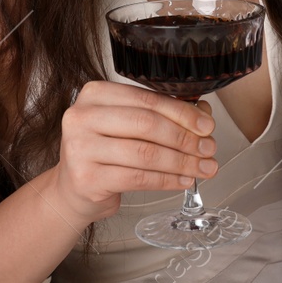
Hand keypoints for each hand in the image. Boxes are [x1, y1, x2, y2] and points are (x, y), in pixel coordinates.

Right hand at [50, 82, 218, 224]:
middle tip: (208, 148)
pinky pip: (138, 178)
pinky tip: (183, 180)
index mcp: (94, 94)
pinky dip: (167, 180)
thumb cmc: (104, 152)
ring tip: (202, 167)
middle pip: (146, 124)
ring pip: (145, 153)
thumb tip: (203, 116)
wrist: (73, 189)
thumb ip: (160, 116)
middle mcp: (82, 117)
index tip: (206, 124)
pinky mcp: (87, 178)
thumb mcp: (125, 125)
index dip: (181, 112)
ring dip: (181, 162)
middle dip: (184, 137)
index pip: (146, 98)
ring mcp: (80, 148)